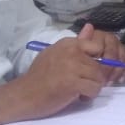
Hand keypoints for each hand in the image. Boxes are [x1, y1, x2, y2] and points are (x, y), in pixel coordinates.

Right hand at [0, 25, 124, 124]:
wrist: (22, 95)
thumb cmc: (39, 77)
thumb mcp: (56, 54)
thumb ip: (76, 43)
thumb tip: (90, 27)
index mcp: (68, 43)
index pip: (97, 45)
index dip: (98, 60)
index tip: (89, 70)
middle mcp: (71, 51)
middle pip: (101, 64)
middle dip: (95, 78)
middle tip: (82, 84)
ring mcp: (72, 67)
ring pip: (99, 78)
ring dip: (92, 88)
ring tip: (78, 91)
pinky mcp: (72, 83)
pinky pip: (94, 89)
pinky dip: (88, 96)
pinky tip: (77, 97)